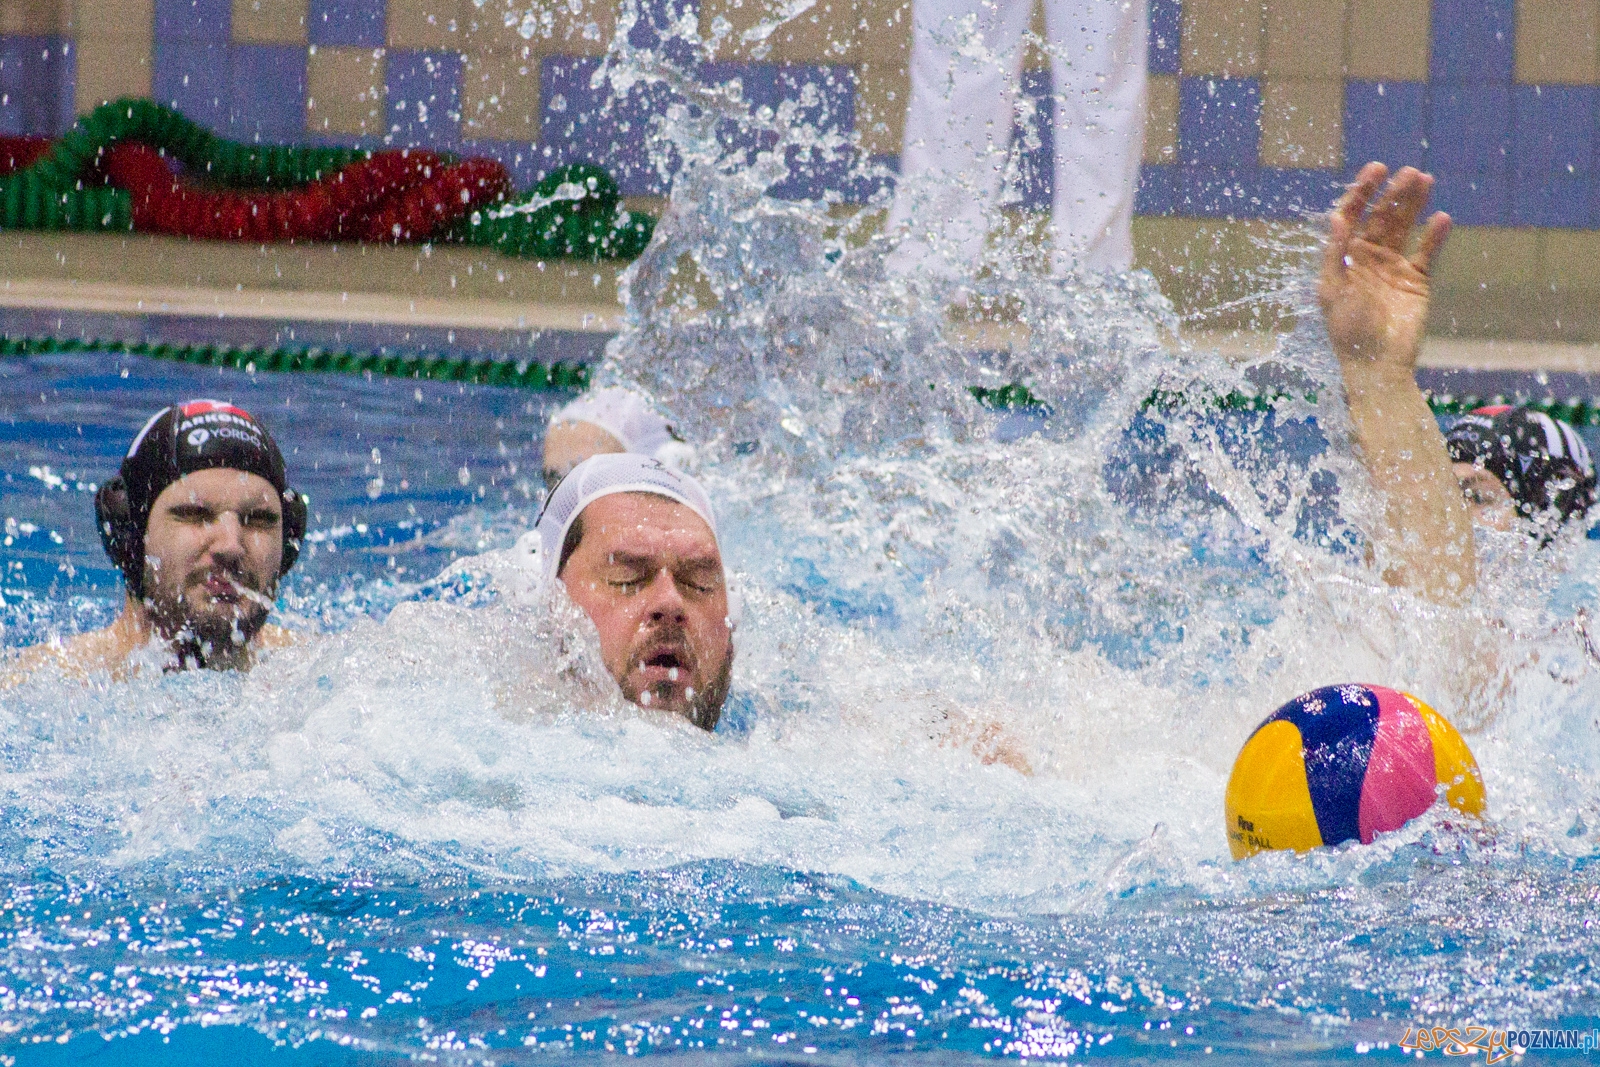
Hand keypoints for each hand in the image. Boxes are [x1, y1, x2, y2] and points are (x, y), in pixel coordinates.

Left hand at [1319, 163, 1450, 371]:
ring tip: (1425, 180)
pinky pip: (1427, 253)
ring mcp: (1393, 268)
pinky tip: (1442, 218)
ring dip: (1414, 204)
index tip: (1377, 169)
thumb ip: (1336, 253)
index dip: (1362, 192)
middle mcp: (1368, 258)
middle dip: (1394, 193)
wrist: (1377, 364)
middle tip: (1410, 172)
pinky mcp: (1416, 281)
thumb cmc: (1348, 330)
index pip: (1352, 216)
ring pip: (1405, 227)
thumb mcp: (1333, 290)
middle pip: (1382, 217)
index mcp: (1344, 258)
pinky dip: (1434, 236)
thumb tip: (1336, 216)